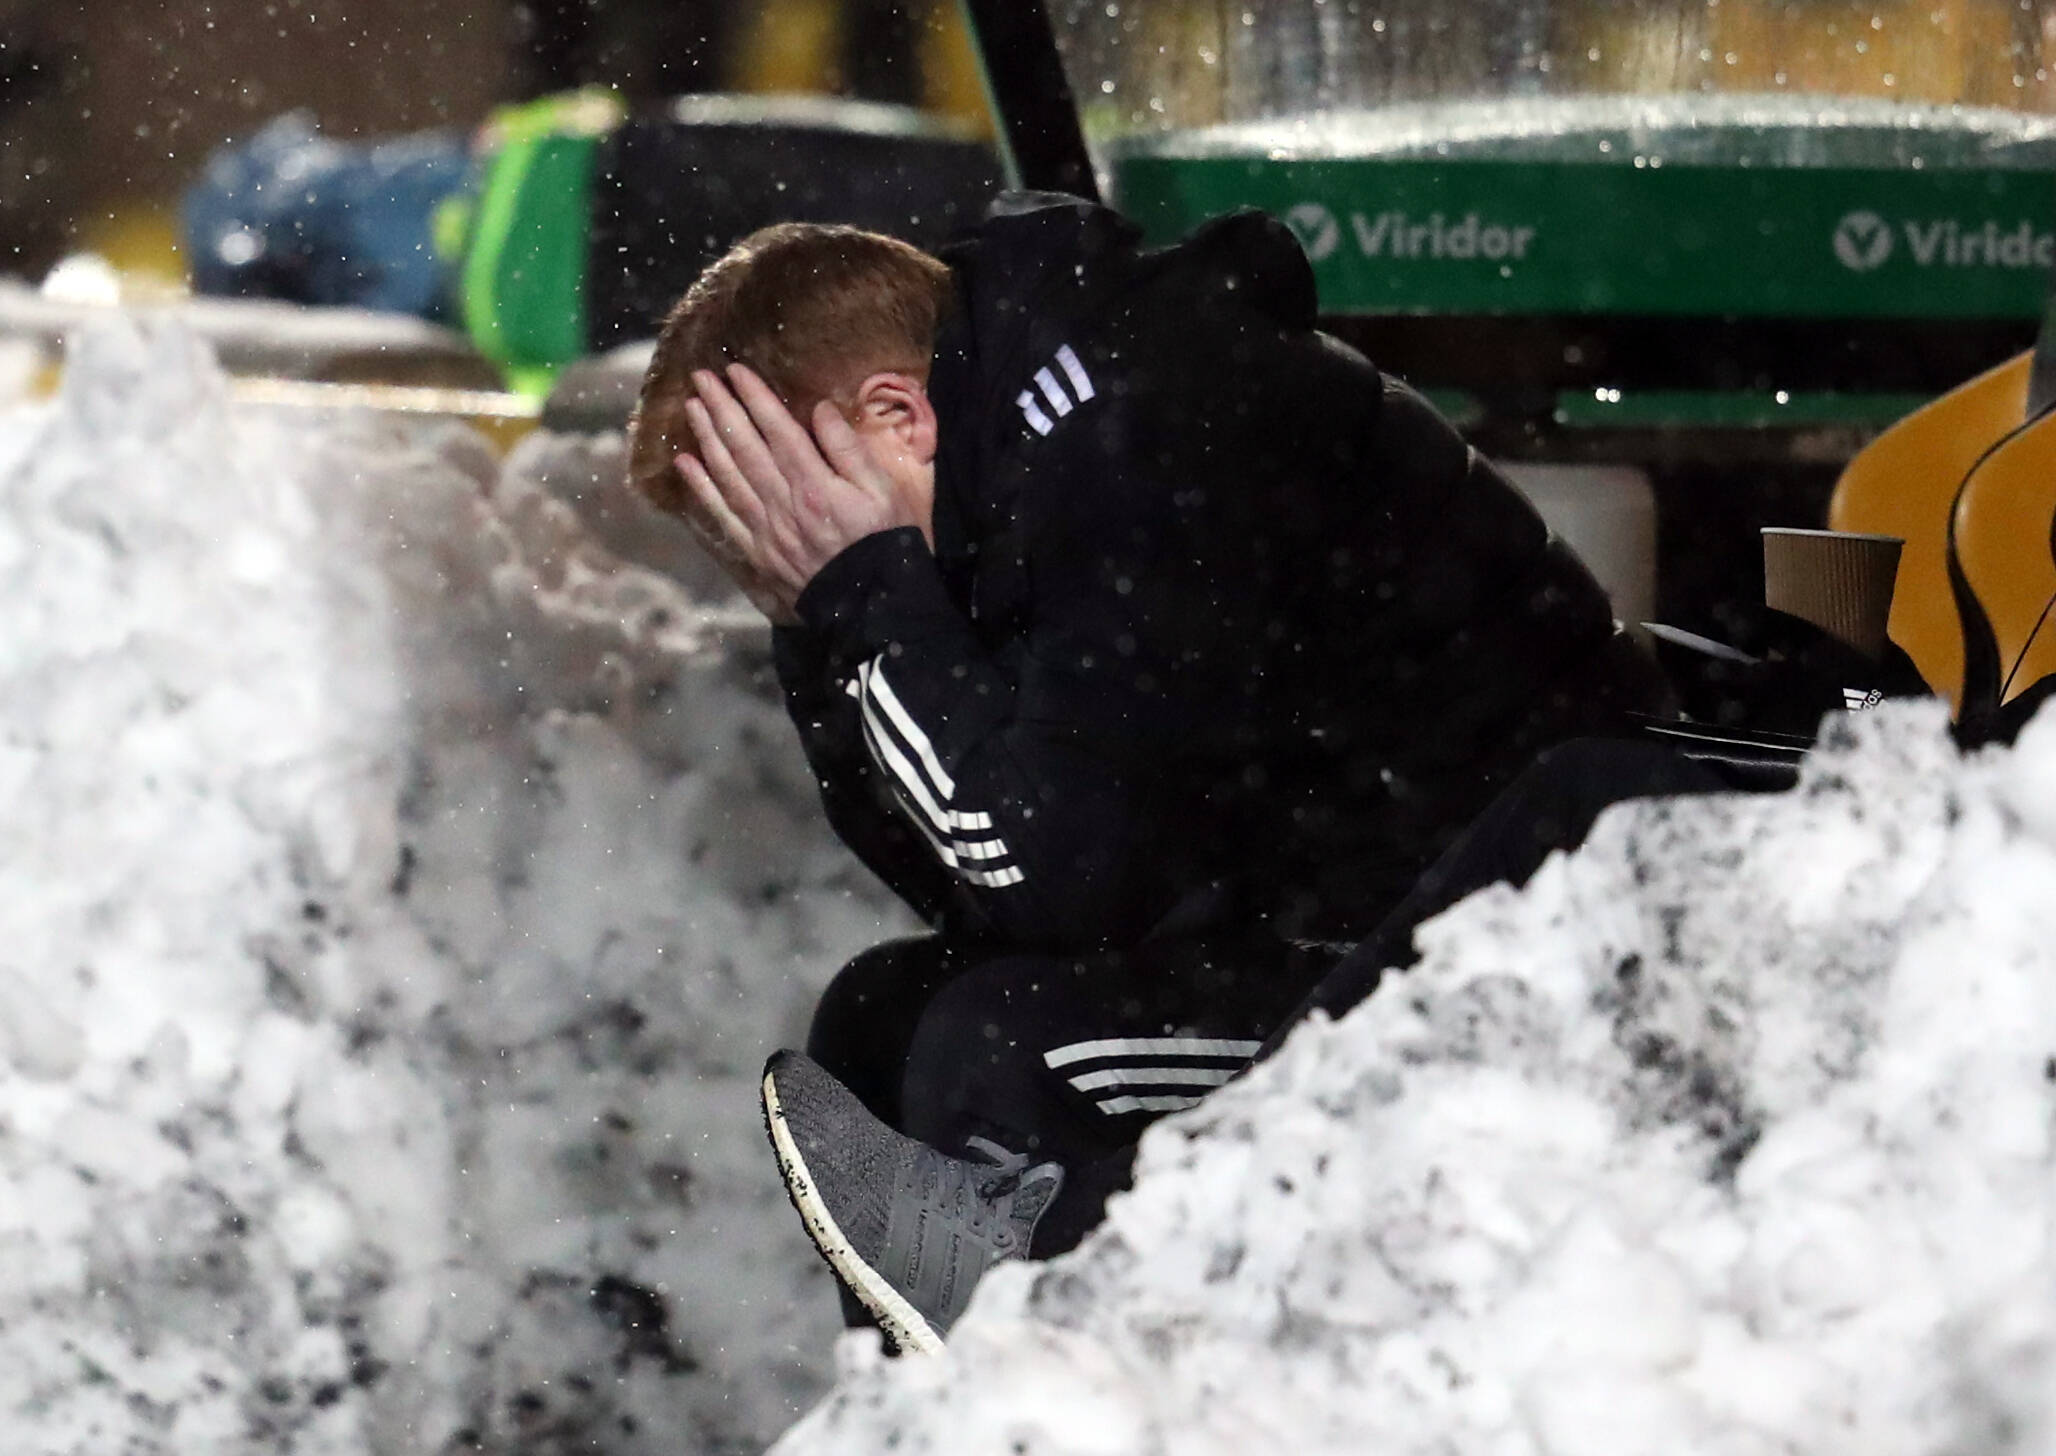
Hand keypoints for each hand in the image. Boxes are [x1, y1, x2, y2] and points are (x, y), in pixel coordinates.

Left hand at [676, 364, 918, 623]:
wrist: (873, 606)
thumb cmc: (886, 543)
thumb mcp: (884, 490)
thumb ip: (849, 449)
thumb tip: (821, 410)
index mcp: (815, 484)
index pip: (777, 429)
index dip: (754, 397)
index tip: (735, 371)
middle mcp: (783, 503)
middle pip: (744, 446)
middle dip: (721, 408)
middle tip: (701, 378)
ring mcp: (765, 529)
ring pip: (727, 475)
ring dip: (707, 438)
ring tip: (691, 408)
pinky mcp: (758, 552)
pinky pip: (722, 515)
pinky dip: (701, 488)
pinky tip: (686, 465)